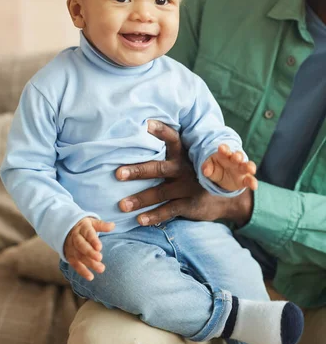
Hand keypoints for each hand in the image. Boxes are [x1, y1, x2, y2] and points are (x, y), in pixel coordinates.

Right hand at [64, 217, 114, 280]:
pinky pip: (75, 264)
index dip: (93, 240)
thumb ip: (102, 225)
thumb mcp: (92, 223)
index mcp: (82, 228)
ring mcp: (71, 248)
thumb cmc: (85, 227)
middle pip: (81, 245)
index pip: (88, 234)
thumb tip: (113, 225)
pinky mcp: (70, 256)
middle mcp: (75, 238)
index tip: (99, 247)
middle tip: (100, 258)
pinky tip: (90, 277)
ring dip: (89, 263)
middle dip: (90, 252)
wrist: (67, 230)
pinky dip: (82, 271)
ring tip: (101, 269)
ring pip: (79, 256)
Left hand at [116, 120, 252, 227]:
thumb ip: (168, 154)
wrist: (225, 198)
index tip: (144, 124)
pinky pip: (169, 210)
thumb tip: (136, 142)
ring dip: (140, 199)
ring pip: (161, 192)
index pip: (172, 139)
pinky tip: (139, 220)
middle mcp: (185, 168)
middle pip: (159, 168)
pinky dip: (154, 216)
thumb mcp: (187, 160)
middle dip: (138, 171)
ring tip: (122, 205)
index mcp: (183, 154)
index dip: (160, 130)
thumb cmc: (194, 175)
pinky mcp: (191, 204)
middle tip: (118, 173)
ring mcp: (188, 187)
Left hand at [202, 144, 257, 191]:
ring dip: (249, 166)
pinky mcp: (245, 179)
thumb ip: (207, 167)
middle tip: (236, 156)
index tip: (221, 148)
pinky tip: (254, 186)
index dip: (224, 149)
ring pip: (246, 166)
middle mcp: (235, 161)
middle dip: (238, 156)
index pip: (225, 150)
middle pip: (238, 156)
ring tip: (251, 169)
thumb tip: (205, 171)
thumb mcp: (209, 167)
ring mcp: (241, 169)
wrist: (223, 176)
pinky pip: (250, 180)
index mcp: (225, 155)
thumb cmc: (216, 167)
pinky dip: (252, 182)